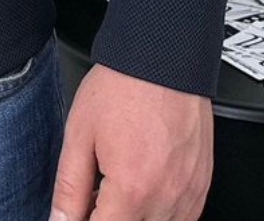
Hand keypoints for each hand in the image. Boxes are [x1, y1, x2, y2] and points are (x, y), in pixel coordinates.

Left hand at [50, 63, 212, 220]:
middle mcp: (166, 199)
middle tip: (95, 195)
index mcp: (131, 190)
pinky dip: (160, 213)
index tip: (78, 214)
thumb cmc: (123, 88)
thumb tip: (61, 220)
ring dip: (134, 216)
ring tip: (118, 187)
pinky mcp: (202, 186)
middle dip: (109, 216)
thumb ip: (70, 187)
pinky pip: (183, 218)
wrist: (163, 59)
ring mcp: (189, 195)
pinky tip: (143, 189)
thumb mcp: (80, 134)